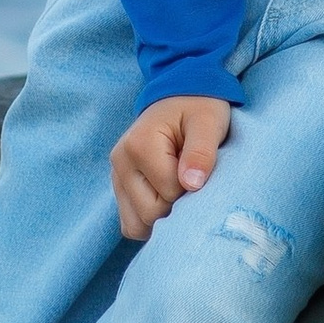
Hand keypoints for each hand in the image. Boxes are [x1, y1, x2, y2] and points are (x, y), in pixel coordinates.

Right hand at [111, 94, 232, 241]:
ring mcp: (116, 177)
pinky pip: (131, 223)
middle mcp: (120, 163)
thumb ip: (201, 152)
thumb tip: (192, 184)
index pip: (169, 193)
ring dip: (162, 218)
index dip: (192, 190)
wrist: (180, 96)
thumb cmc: (198, 109)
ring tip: (179, 191)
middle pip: (149, 214)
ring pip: (136, 225)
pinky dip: (149, 221)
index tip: (201, 170)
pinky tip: (166, 202)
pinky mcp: (119, 188)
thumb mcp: (207, 123)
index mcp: (139, 145)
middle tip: (192, 182)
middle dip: (177, 206)